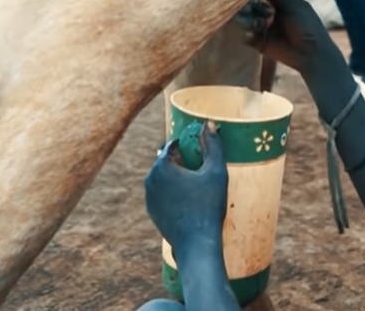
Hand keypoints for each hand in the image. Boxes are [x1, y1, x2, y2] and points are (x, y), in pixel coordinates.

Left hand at [144, 121, 227, 247]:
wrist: (196, 242)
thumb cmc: (207, 205)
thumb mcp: (215, 171)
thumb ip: (213, 145)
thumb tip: (208, 123)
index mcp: (162, 166)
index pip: (173, 145)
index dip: (189, 143)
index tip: (202, 148)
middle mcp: (150, 179)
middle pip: (167, 161)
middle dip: (183, 160)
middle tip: (202, 166)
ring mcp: (149, 197)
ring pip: (165, 178)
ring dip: (178, 177)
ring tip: (198, 183)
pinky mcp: (152, 211)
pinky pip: (164, 194)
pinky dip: (175, 192)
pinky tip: (192, 199)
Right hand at [240, 0, 341, 75]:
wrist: (312, 53)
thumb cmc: (308, 27)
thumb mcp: (295, 6)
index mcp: (279, 1)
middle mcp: (269, 12)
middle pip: (250, 3)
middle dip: (248, 3)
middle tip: (253, 5)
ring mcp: (263, 27)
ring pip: (246, 18)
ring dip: (246, 18)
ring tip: (255, 22)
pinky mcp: (259, 42)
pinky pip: (246, 35)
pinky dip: (246, 33)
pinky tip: (252, 33)